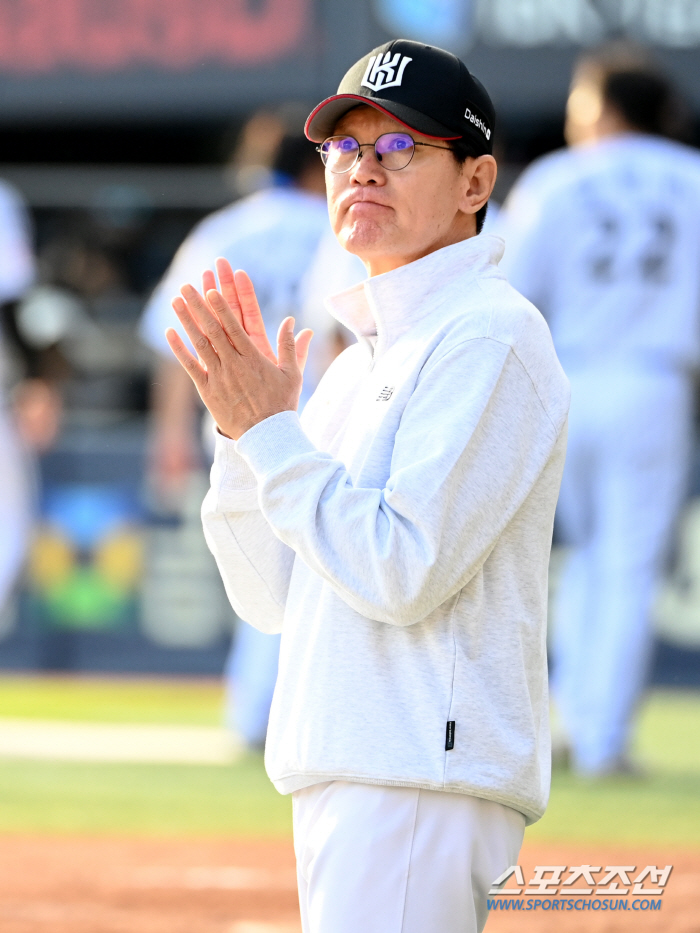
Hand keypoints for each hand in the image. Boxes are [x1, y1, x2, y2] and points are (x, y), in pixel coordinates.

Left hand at [165, 261, 312, 440]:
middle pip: (213, 329)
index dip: (222, 307)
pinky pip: (191, 367)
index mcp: (254, 358)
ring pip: (199, 343)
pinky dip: (179, 349)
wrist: (267, 437)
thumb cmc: (281, 405)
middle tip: (187, 285)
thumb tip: (293, 322)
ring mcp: (219, 377)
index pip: (235, 326)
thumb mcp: (292, 374)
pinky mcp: (208, 391)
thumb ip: (290, 347)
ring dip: (187, 320)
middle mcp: (233, 364)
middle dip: (199, 305)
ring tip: (176, 299)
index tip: (211, 289)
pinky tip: (170, 332)